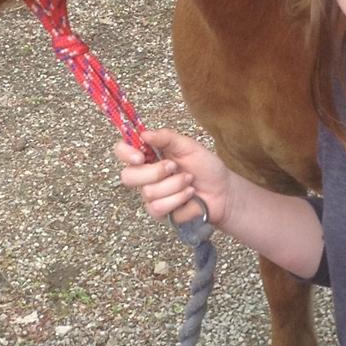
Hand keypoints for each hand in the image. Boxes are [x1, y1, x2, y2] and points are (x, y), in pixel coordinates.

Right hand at [115, 127, 232, 226]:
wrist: (223, 192)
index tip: (139, 156)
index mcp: (149, 154)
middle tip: (174, 167)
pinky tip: (189, 194)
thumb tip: (144, 133)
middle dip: (154, 172)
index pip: (122, 151)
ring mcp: (151, 195)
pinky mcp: (159, 212)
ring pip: (148, 192)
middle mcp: (145, 175)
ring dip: (174, 185)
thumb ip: (167, 137)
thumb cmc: (206, 168)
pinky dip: (178, 198)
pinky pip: (158, 207)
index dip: (125, 153)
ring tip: (189, 181)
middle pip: (128, 176)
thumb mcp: (189, 146)